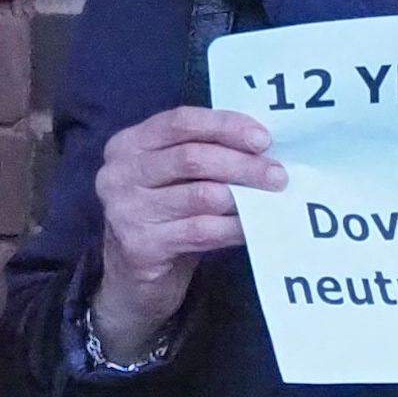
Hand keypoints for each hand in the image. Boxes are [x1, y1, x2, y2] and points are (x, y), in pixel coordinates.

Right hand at [91, 107, 282, 361]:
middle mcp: (119, 174)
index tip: (263, 138)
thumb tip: (263, 146)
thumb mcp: (174, 176)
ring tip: (272, 198)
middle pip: (192, 158)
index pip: (180, 122)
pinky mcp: (141, 245)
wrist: (134, 275)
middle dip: (242, 164)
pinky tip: (253, 226)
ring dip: (244, 196)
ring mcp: (126, 210)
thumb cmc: (165, 215)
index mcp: (129, 144)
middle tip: (278, 174)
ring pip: (201, 195)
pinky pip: (201, 231)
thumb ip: (204, 152)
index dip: (225, 125)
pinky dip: (234, 227)